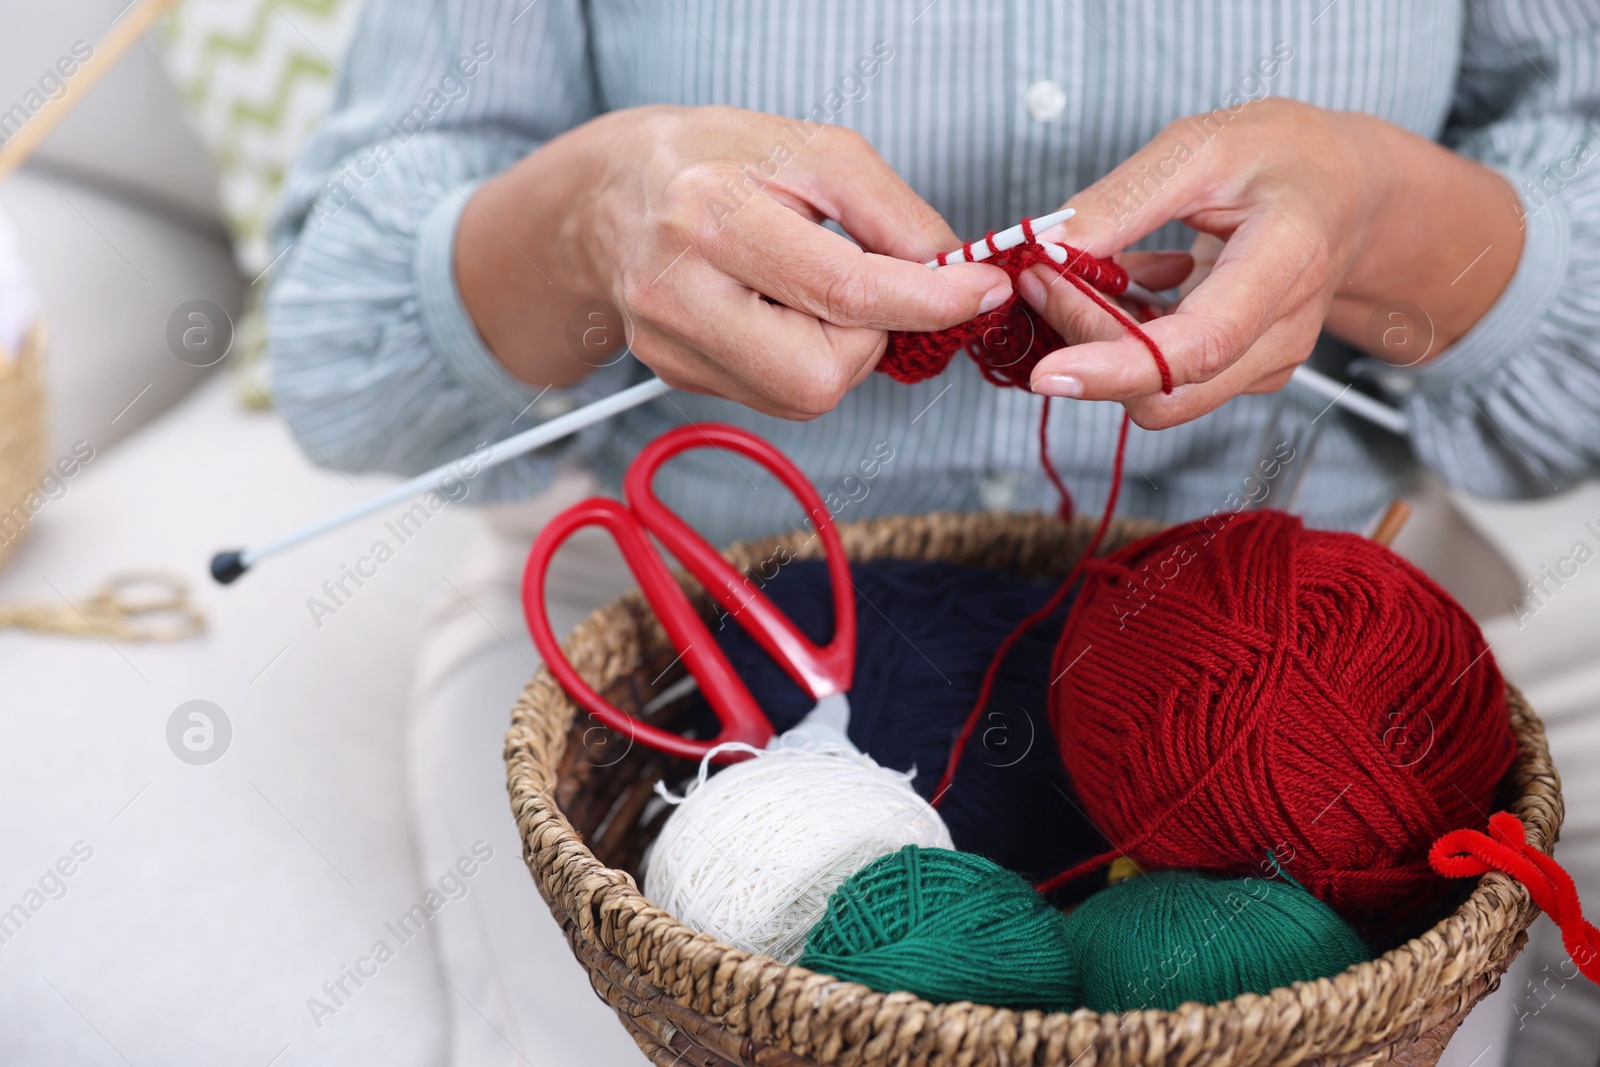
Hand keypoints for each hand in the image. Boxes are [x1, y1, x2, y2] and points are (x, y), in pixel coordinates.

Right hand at [457, 105, 1009, 418]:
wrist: (609, 194)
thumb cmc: (717, 159)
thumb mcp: (814, 150)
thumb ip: (894, 213)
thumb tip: (956, 274)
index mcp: (713, 213)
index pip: (844, 289)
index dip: (930, 301)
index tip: (980, 290)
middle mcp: (679, 288)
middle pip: (821, 374)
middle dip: (870, 340)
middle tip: (863, 289)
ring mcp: (669, 343)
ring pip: (803, 395)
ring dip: (838, 352)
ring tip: (807, 292)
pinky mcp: (672, 374)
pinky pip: (775, 395)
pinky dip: (800, 359)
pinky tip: (774, 313)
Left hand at [1022, 98, 1523, 428]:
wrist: (1347, 189)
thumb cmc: (1285, 157)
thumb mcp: (1202, 146)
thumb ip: (1124, 200)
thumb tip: (1053, 247)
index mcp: (1287, 262)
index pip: (1198, 346)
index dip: (1116, 368)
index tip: (1049, 370)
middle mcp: (1284, 331)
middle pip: (1166, 387)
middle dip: (1087, 345)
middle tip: (1044, 276)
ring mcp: (1267, 361)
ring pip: (1159, 394)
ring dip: (1098, 344)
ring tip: (1077, 274)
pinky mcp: (1245, 372)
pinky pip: (1166, 381)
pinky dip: (1123, 342)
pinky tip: (1125, 288)